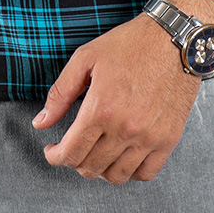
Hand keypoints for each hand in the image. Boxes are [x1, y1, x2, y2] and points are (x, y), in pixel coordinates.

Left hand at [31, 13, 199, 183]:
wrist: (173, 38)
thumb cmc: (131, 43)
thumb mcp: (86, 58)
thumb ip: (60, 93)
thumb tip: (41, 122)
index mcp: (101, 108)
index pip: (71, 152)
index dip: (55, 157)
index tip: (52, 152)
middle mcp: (125, 128)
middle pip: (91, 167)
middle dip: (74, 161)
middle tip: (72, 148)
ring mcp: (149, 136)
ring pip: (117, 176)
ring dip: (100, 169)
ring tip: (95, 153)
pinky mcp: (168, 139)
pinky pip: (146, 173)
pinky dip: (130, 172)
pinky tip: (122, 156)